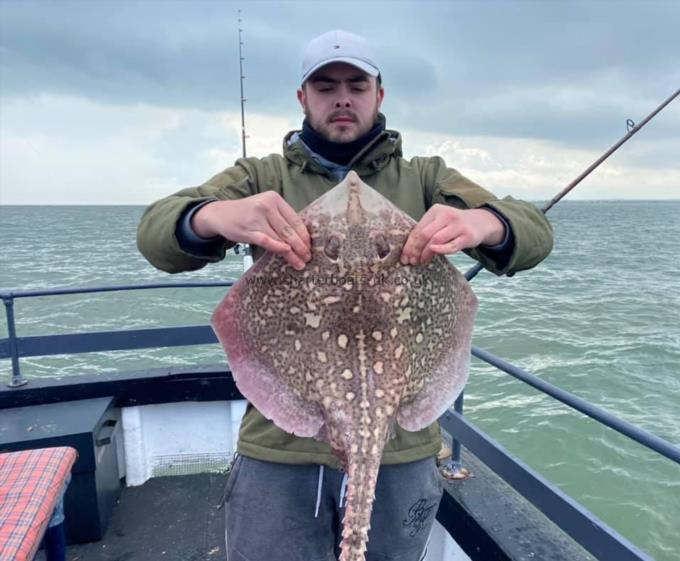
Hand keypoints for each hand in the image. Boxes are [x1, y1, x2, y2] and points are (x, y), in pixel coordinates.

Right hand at [192, 192, 310, 269]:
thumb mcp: (264, 209)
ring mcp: (257, 217)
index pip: (295, 219)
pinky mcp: (248, 229)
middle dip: (301, 246)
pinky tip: (287, 254)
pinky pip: (267, 241)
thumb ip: (280, 218)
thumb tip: (301, 237)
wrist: (220, 214)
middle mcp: (267, 206)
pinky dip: (278, 248)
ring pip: (281, 237)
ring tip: (300, 262)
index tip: (311, 246)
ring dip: (292, 253)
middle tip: (308, 257)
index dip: (305, 235)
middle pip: (290, 230)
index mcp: (274, 199)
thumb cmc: (245, 213)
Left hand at [400, 204, 504, 264]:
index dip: (409, 245)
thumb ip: (426, 230)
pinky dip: (441, 250)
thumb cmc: (454, 225)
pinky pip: (452, 246)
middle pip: (425, 234)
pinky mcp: (467, 236)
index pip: (418, 229)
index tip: (404, 257)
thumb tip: (408, 249)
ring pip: (436, 240)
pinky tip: (434, 254)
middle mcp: (446, 215)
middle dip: (415, 250)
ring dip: (426, 252)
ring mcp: (458, 225)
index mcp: (435, 211)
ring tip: (422, 261)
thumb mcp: (440, 221)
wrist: (480, 222)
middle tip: (411, 261)